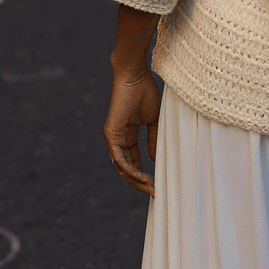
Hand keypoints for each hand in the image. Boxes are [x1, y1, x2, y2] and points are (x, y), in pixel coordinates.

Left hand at [103, 69, 160, 195]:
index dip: (144, 173)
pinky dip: (129, 169)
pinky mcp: (110, 134)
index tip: (157, 183)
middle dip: (140, 182)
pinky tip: (141, 176)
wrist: (135, 76)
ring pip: (121, 167)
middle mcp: (119, 139)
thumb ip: (153, 140)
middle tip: (154, 192)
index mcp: (128, 135)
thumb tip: (155, 161)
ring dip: (135, 179)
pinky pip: (118, 158)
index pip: (134, 161)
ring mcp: (113, 138)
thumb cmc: (145, 92)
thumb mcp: (153, 121)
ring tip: (150, 187)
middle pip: (127, 168)